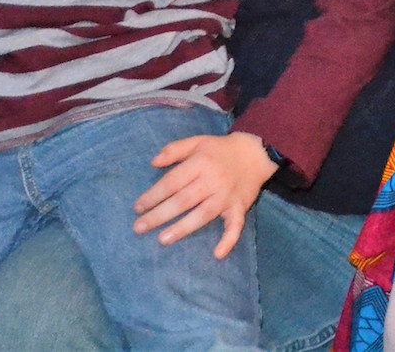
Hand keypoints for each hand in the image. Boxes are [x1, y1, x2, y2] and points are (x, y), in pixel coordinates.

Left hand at [133, 131, 278, 257]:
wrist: (256, 152)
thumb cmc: (220, 149)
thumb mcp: (197, 141)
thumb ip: (174, 150)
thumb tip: (153, 163)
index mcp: (200, 163)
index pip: (172, 182)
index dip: (154, 195)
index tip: (138, 208)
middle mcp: (213, 180)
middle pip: (183, 200)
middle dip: (160, 215)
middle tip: (139, 228)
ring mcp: (227, 196)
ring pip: (203, 214)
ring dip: (183, 228)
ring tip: (163, 240)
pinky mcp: (240, 207)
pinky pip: (236, 225)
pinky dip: (229, 240)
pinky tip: (218, 254)